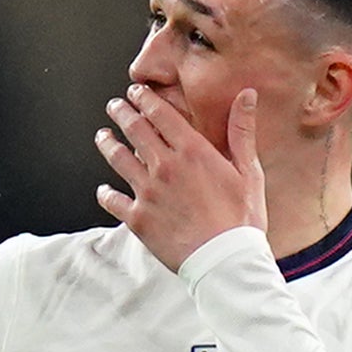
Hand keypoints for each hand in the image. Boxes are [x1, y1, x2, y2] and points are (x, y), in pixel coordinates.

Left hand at [96, 84, 266, 272]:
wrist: (224, 260)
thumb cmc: (241, 218)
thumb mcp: (248, 171)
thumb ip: (241, 131)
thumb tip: (246, 95)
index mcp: (192, 151)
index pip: (161, 114)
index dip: (145, 99)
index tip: (136, 91)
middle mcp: (165, 167)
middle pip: (135, 131)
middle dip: (122, 114)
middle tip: (115, 106)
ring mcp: (147, 193)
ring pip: (118, 159)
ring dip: (108, 144)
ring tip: (102, 136)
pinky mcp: (137, 219)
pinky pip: (112, 201)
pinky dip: (105, 193)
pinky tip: (103, 190)